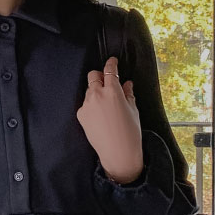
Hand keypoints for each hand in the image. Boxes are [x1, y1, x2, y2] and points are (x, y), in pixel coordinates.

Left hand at [76, 55, 143, 182]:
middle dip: (100, 76)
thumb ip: (128, 94)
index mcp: (113, 91)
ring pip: (89, 90)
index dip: (111, 63)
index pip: (109, 70)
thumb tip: (127, 84)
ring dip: (96, 91)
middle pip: (93, 76)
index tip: (112, 61)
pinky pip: (85, 104)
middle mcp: (97, 95)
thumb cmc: (130, 133)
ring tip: (106, 104)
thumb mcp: (133, 110)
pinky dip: (92, 105)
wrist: (118, 153)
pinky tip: (100, 116)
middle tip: (107, 82)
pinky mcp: (81, 115)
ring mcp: (87, 105)